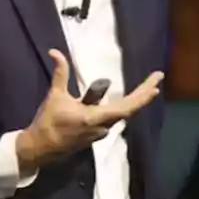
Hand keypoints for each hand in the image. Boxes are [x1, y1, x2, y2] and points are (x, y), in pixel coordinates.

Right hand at [16, 50, 162, 172]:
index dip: (142, 97)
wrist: (40, 148)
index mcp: (95, 117)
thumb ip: (60, 73)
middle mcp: (103, 127)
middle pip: (129, 110)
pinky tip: (127, 102)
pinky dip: (122, 108)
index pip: (126, 107)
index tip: (156, 85)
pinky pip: (113, 119)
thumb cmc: (49, 121)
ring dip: (134, 102)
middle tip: (158, 79)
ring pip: (121, 115)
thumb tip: (55, 51)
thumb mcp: (55, 95)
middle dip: (144, 94)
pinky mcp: (95, 135)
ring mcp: (100, 133)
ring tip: (147, 89)